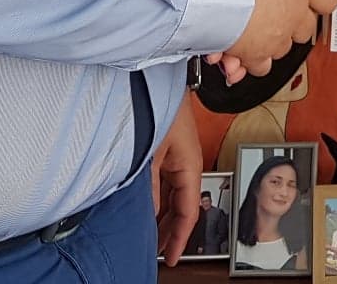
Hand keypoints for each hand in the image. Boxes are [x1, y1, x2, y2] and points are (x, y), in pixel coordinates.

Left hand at [151, 102, 202, 266]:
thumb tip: (147, 216)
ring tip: (149, 235)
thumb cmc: (160, 106)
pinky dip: (156, 198)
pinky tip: (145, 208)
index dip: (179, 238)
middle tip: (157, 252)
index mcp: (191, 165)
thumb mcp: (150, 154)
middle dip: (170, 231)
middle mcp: (187, 163)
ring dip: (162, 216)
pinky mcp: (166, 151)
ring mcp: (177, 157)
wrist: (156, 79)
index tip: (170, 257)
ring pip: (172, 196)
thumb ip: (149, 187)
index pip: (189, 211)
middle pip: (182, 206)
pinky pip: (165, 182)